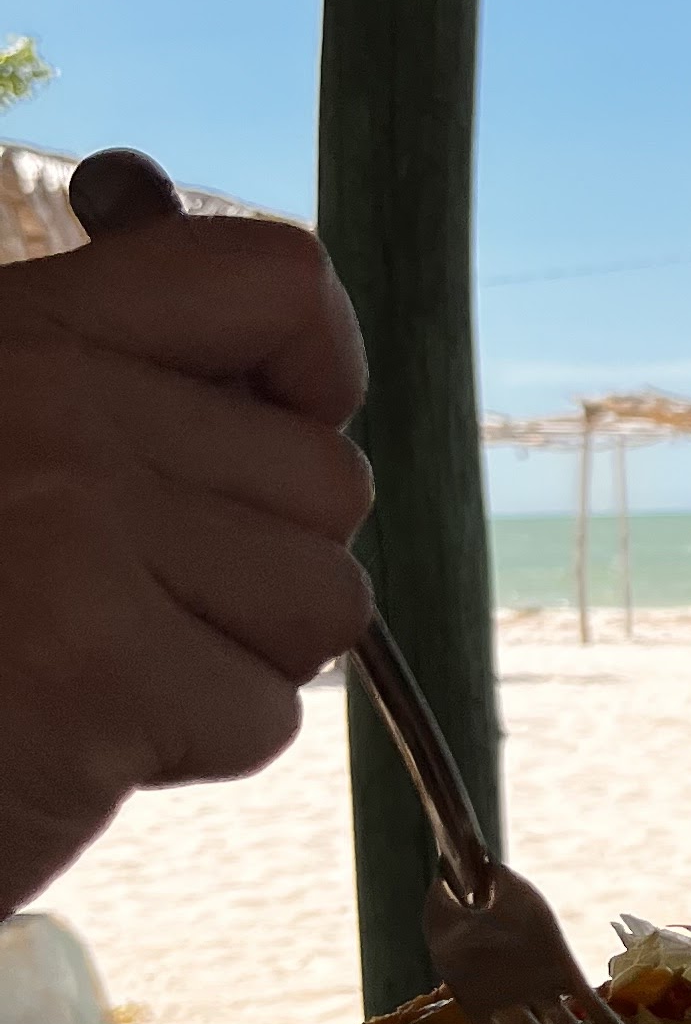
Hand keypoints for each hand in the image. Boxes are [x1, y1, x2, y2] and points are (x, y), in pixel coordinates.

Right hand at [0, 212, 371, 915]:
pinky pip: (266, 711)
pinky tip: (86, 740)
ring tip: (109, 671)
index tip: (283, 425)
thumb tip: (215, 277)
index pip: (273, 281)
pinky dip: (196, 746)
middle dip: (263, 568)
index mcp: (22, 334)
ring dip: (238, 660)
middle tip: (138, 608)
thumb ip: (100, 357)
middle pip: (326, 480)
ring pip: (322, 601)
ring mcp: (75, 528)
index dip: (321, 367)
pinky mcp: (95, 667)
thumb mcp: (5, 425)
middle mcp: (53, 404)